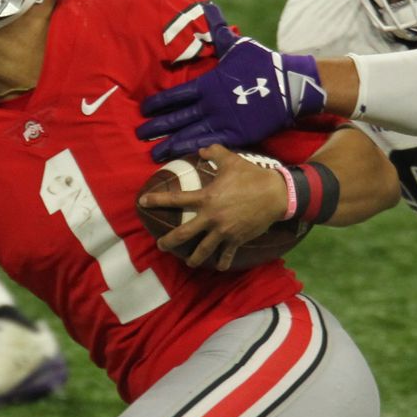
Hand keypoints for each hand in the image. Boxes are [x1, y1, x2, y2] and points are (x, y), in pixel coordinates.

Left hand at [136, 2, 326, 162]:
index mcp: (208, 83)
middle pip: (178, 118)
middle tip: (139, 134)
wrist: (289, 86)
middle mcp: (211, 104)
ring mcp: (223, 121)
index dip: (158, 103)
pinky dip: (194, 151)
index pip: (176, 95)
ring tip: (152, 153)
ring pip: (189, 135)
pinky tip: (180, 157)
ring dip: (170, 144)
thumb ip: (218, 34)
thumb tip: (209, 9)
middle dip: (157, 127)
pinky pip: (210, 145)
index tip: (144, 109)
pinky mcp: (236, 135)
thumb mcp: (237, 46)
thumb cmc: (262, 63)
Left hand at [140, 145, 290, 269]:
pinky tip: (220, 267)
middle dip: (169, 241)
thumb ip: (214, 152)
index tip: (142, 202)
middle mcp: (211, 217)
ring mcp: (223, 231)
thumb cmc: (251, 176)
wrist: (274, 194)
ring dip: (194, 259)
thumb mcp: (231, 160)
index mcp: (206, 198)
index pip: (176, 199)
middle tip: (160, 245)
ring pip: (203, 250)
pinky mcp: (236, 239)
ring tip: (189, 262)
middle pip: (183, 234)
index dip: (157, 200)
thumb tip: (202, 149)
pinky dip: (223, 262)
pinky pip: (227, 254)